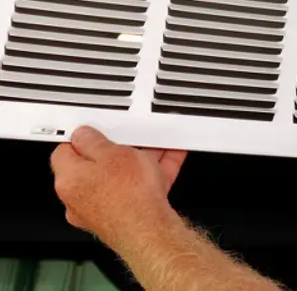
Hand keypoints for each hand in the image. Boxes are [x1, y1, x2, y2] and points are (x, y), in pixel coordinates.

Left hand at [51, 127, 186, 252]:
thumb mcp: (112, 153)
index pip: (64, 152)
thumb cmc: (128, 195)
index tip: (94, 130)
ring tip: (159, 147)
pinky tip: (169, 159)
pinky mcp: (121, 215)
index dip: (80, 137)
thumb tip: (83, 136)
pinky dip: (151, 173)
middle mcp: (78, 199)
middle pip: (95, 165)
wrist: (149, 229)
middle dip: (117, 150)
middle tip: (132, 139)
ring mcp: (99, 209)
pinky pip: (136, 187)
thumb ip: (94, 141)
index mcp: (68, 181)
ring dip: (139, 159)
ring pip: (119, 176)